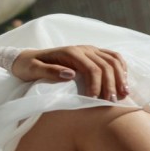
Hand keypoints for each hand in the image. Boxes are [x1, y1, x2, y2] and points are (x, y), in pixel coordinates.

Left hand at [11, 45, 128, 101]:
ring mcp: (88, 49)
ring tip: (124, 93)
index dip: (97, 85)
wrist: (26, 58)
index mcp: (70, 53)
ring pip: (112, 60)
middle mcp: (82, 48)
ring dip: (120, 76)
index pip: (91, 69)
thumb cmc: (28, 67)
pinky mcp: (91, 52)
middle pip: (105, 65)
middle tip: (114, 102)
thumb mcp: (33, 70)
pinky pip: (112, 56)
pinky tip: (124, 80)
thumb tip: (70, 74)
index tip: (97, 100)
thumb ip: (50, 71)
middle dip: (111, 84)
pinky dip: (121, 67)